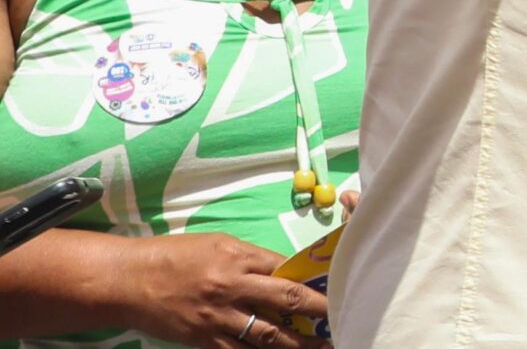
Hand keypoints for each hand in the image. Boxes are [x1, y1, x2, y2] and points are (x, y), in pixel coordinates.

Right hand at [126, 233, 328, 348]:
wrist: (129, 281)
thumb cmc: (175, 256)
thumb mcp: (217, 244)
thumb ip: (251, 257)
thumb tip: (282, 269)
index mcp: (238, 258)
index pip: (286, 268)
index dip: (313, 279)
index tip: (336, 286)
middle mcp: (232, 288)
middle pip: (285, 300)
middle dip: (317, 310)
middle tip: (342, 317)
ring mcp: (218, 318)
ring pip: (267, 335)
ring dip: (295, 343)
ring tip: (320, 347)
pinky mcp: (203, 340)